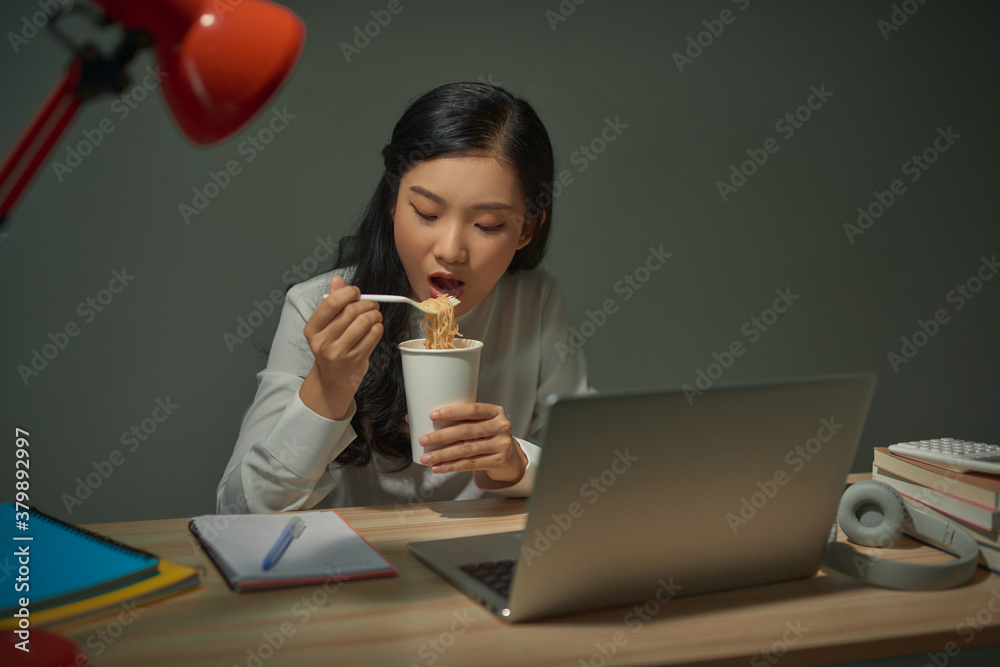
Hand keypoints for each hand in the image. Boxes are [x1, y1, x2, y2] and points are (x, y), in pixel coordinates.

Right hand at [299, 275, 382, 419]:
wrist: (332, 380)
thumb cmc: (331, 347)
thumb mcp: (325, 326)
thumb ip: (332, 302)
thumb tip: (338, 279)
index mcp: (312, 329)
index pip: (330, 303)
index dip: (348, 293)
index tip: (356, 292)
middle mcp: (323, 342)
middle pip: (351, 311)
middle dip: (366, 304)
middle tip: (372, 304)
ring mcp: (339, 353)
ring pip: (364, 322)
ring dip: (375, 315)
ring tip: (375, 315)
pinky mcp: (355, 360)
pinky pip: (373, 336)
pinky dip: (378, 327)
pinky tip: (375, 328)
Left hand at [418, 403, 527, 484]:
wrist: (509, 456)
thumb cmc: (487, 435)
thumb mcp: (477, 423)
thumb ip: (454, 419)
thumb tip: (413, 417)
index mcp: (494, 411)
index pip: (472, 409)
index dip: (451, 412)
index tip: (432, 416)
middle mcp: (501, 426)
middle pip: (467, 431)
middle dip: (441, 436)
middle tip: (423, 440)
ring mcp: (502, 444)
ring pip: (466, 449)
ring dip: (443, 454)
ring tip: (426, 458)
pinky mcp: (498, 461)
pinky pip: (470, 464)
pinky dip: (452, 466)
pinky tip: (439, 467)